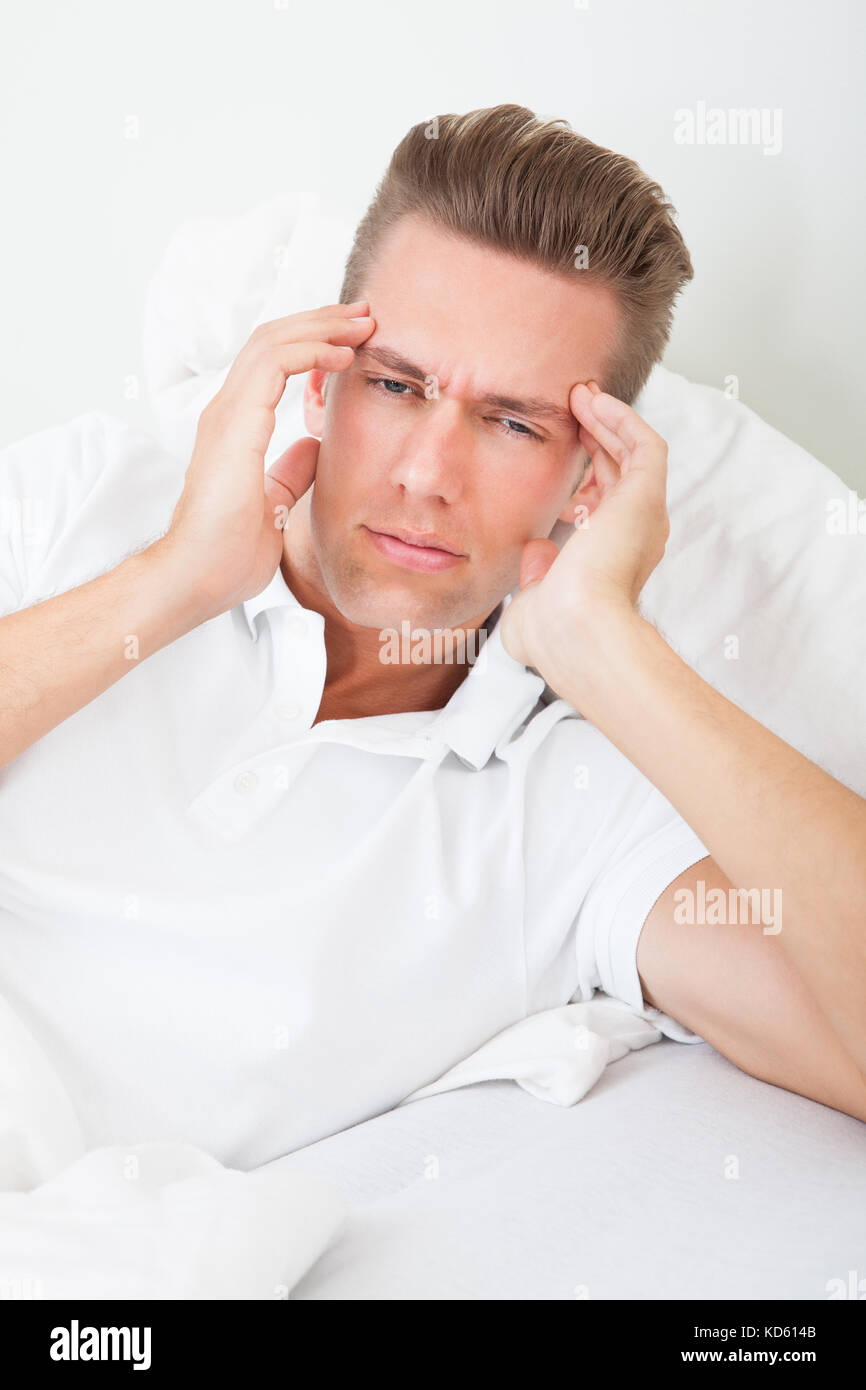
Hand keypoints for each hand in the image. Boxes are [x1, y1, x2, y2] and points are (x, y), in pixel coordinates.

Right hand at [157, 301, 375, 617]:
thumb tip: (315, 446)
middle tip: (364, 314)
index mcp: (234, 428)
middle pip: (272, 341)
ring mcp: (226, 415)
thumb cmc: (227, 554)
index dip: (312, 343)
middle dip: (322, 321)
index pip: (271, 364)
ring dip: (321, 326)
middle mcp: (226, 413)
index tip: (354, 340)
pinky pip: (274, 365)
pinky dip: (312, 351)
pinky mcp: (233, 424)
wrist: (198, 578)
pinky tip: (343, 354)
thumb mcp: (275, 505)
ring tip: (362, 323)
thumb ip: (290, 472)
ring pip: (272, 341)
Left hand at [499, 381, 669, 677]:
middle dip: (596, 438)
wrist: (574, 631)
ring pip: (633, 453)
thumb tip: (537, 549)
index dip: (584, 477)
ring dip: (608, 420)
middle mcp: (635, 536)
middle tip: (571, 407)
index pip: (602, 506)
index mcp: (611, 560)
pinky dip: (623, 419)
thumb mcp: (533, 603)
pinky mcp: (646, 495)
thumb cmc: (553, 632)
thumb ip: (536, 576)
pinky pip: (645, 444)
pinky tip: (595, 401)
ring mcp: (644, 514)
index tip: (559, 455)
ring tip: (581, 393)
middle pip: (619, 473)